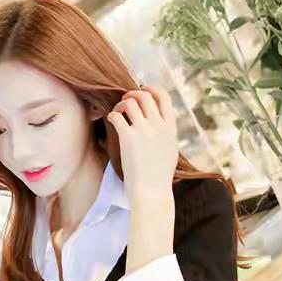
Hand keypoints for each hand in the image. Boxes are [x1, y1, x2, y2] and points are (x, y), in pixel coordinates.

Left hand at [105, 85, 177, 202]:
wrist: (152, 191)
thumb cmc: (159, 176)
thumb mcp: (171, 150)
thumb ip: (168, 134)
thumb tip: (163, 124)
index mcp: (171, 128)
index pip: (164, 98)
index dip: (152, 89)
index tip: (143, 89)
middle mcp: (158, 125)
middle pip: (145, 96)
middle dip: (133, 94)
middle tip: (125, 99)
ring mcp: (144, 130)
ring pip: (130, 103)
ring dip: (121, 104)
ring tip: (118, 112)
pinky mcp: (128, 137)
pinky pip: (117, 116)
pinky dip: (112, 115)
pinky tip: (110, 120)